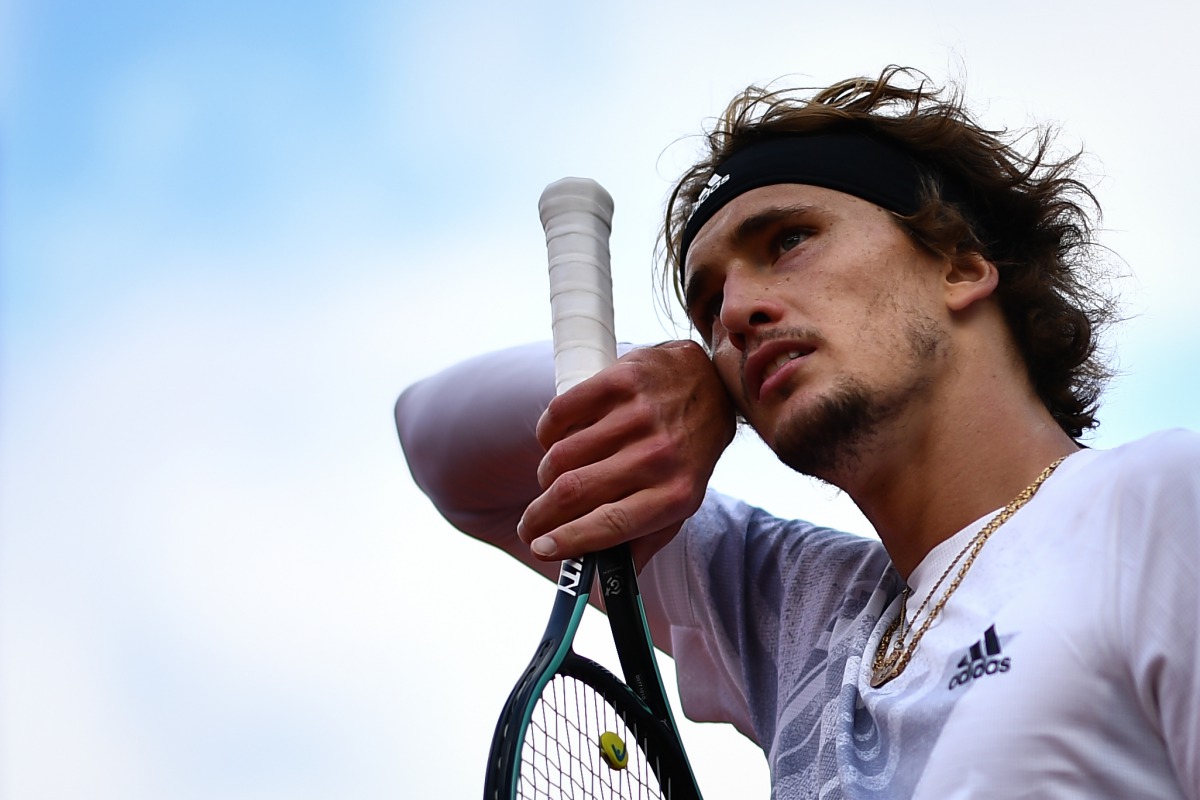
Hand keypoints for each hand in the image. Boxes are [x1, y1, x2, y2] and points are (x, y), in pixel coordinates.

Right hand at [517, 340, 735, 570]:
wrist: (711, 383)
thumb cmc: (687, 452)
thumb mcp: (681, 500)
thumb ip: (645, 539)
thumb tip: (605, 582)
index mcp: (675, 494)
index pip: (610, 525)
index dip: (567, 540)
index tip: (539, 548)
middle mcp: (659, 455)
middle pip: (574, 491)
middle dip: (539, 516)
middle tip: (530, 525)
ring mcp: (638, 415)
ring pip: (561, 455)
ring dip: (547, 474)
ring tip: (554, 478)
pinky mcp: (618, 381)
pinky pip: (558, 415)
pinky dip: (547, 434)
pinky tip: (558, 440)